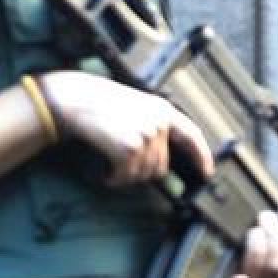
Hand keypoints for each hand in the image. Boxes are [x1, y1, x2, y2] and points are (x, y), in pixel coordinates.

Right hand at [38, 71, 214, 185]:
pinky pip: (126, 176)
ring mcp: (145, 136)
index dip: (201, 157)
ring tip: (109, 166)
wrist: (72, 98)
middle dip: (141, 171)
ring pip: (144, 173)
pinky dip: (114, 178)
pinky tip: (103, 173)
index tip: (205, 173)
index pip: (191, 136)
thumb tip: (158, 157)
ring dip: (125, 175)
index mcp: (161, 109)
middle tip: (120, 166)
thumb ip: (151, 124)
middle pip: (161, 165)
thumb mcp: (132, 105)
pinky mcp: (128, 148)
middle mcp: (158, 123)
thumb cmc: (95, 101)